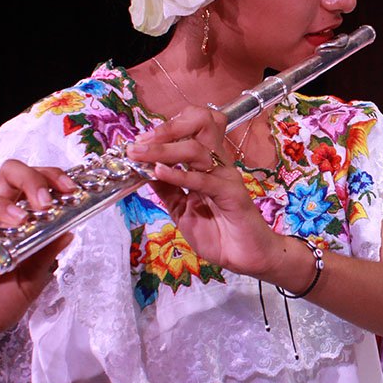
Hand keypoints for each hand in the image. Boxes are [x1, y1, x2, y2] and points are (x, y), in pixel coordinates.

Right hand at [0, 160, 75, 344]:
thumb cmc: (0, 303)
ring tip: (26, 216)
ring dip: (10, 196)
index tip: (74, 189)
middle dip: (35, 177)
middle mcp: (0, 216)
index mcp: (24, 222)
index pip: (39, 184)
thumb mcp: (33, 281)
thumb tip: (69, 231)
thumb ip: (46, 256)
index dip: (55, 179)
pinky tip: (1, 228)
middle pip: (13, 173)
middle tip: (51, 199)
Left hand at [127, 106, 283, 277]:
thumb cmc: (218, 234)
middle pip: (201, 124)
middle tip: (140, 140)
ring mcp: (226, 176)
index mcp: (208, 163)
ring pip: (196, 149)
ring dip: (163, 150)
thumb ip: (167, 189)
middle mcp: (218, 163)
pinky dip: (179, 174)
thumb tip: (145, 170)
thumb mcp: (182, 209)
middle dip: (167, 128)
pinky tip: (159, 172)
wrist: (243, 257)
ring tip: (140, 155)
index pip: (193, 127)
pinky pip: (203, 179)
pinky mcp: (231, 194)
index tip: (138, 140)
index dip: (166, 128)